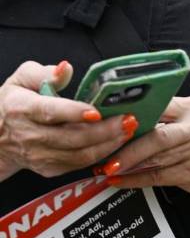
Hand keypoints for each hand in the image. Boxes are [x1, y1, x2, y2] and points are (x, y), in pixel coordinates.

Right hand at [0, 60, 131, 180]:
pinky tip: (115, 144)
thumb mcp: (21, 80)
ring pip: (80, 155)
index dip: (74, 112)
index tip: (96, 111)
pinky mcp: (50, 169)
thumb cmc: (13, 104)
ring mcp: (40, 155)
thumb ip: (44, 72)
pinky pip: (81, 165)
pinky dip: (101, 155)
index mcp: (20, 109)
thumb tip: (66, 68)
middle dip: (104, 131)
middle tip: (128, 121)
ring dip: (108, 145)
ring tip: (127, 132)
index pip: (49, 111)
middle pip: (72, 137)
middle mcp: (29, 135)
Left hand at [102, 96, 189, 205]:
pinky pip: (158, 176)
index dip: (130, 114)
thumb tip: (121, 121)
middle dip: (126, 146)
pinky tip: (120, 181)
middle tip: (104, 152)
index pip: (156, 105)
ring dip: (127, 164)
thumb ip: (163, 117)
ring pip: (155, 158)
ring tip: (106, 167)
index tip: (106, 121)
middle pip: (155, 135)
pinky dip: (136, 180)